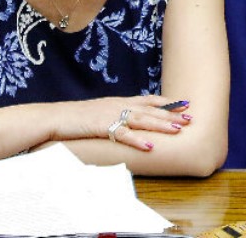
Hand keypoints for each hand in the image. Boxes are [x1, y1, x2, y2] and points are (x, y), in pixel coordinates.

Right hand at [56, 96, 193, 151]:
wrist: (55, 118)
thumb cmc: (76, 118)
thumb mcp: (101, 112)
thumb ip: (116, 115)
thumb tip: (130, 122)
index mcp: (119, 101)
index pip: (149, 100)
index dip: (168, 102)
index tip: (185, 103)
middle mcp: (119, 106)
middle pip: (150, 110)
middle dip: (172, 114)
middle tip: (190, 118)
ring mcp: (111, 116)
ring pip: (142, 120)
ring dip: (161, 125)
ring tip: (178, 129)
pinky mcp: (102, 127)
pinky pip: (124, 135)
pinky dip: (138, 140)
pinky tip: (151, 145)